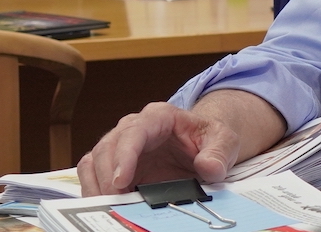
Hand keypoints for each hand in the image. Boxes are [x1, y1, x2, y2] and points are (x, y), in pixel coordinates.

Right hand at [77, 90, 285, 196]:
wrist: (204, 145)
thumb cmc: (210, 139)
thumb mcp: (224, 141)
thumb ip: (218, 153)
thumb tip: (208, 168)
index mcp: (159, 116)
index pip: (134, 131)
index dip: (124, 155)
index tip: (121, 181)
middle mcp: (134, 127)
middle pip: (108, 147)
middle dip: (107, 177)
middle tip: (115, 202)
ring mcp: (120, 146)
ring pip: (94, 160)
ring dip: (96, 186)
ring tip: (109, 207)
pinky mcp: (113, 165)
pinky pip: (92, 175)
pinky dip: (93, 191)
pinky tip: (107, 205)